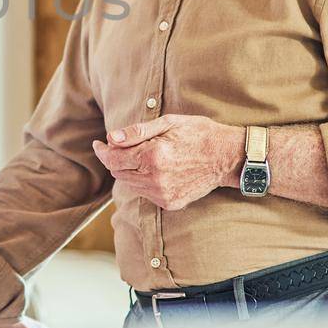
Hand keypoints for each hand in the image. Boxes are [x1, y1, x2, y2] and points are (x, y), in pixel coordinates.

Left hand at [92, 114, 241, 211]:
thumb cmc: (198, 134)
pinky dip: (143, 181)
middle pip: (119, 172)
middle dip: (115, 159)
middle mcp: (156, 179)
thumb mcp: (168, 123)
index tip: (99, 143)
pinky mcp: (170, 203)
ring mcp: (163, 194)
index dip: (102, 150)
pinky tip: (155, 169)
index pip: (113, 158)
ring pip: (130, 184)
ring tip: (142, 156)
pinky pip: (145, 193)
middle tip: (120, 146)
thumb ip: (136, 132)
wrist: (227, 157)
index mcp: (153, 156)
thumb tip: (111, 138)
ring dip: (129, 170)